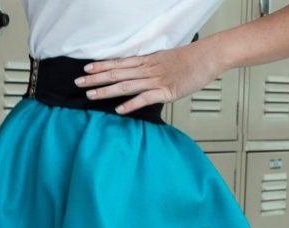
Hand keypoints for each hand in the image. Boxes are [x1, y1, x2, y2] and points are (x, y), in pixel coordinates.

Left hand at [74, 40, 225, 115]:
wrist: (210, 55)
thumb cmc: (191, 60)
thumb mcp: (166, 61)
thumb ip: (151, 69)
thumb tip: (138, 75)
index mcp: (148, 61)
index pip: (120, 63)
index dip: (102, 66)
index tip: (86, 69)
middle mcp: (148, 69)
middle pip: (118, 73)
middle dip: (97, 78)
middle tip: (79, 82)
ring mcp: (156, 80)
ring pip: (127, 85)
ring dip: (108, 90)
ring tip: (91, 95)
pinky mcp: (166, 91)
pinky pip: (145, 98)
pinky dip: (131, 104)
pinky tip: (119, 110)